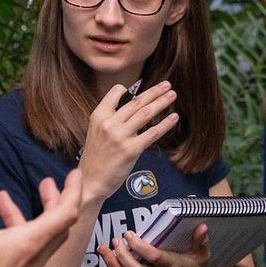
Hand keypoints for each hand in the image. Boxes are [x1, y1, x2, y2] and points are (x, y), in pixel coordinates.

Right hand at [0, 157, 82, 266]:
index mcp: (27, 245)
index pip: (66, 213)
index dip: (73, 190)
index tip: (75, 173)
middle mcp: (33, 262)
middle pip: (57, 227)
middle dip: (53, 201)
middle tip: (45, 182)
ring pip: (37, 241)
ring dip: (26, 217)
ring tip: (2, 198)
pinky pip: (23, 256)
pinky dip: (14, 235)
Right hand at [75, 82, 179, 201]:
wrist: (91, 181)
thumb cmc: (96, 158)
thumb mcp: (96, 131)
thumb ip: (111, 118)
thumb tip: (132, 107)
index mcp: (98, 116)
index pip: (116, 93)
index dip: (131, 89)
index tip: (144, 87)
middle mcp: (109, 123)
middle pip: (136, 102)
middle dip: (154, 91)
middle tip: (167, 84)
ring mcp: (120, 136)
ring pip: (145, 114)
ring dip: (162, 102)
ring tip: (172, 95)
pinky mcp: (131, 150)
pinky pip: (152, 133)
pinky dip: (165, 124)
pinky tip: (174, 118)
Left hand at [84, 224, 217, 266]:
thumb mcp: (202, 256)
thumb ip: (201, 241)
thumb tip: (203, 226)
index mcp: (172, 266)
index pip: (154, 257)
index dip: (140, 247)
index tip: (130, 234)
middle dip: (122, 256)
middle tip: (115, 240)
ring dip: (111, 266)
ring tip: (102, 250)